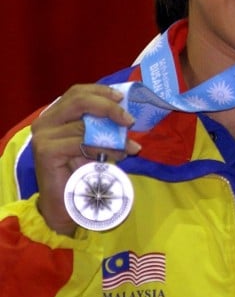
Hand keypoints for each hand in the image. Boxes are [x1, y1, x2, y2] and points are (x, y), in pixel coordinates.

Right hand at [29, 84, 139, 235]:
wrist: (67, 205)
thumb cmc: (83, 172)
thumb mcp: (95, 142)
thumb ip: (103, 126)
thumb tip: (128, 115)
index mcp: (55, 115)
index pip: (78, 92)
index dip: (101, 92)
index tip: (122, 98)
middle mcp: (45, 122)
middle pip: (80, 100)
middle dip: (109, 107)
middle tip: (129, 120)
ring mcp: (43, 136)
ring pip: (85, 125)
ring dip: (114, 136)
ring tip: (130, 147)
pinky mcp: (47, 151)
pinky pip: (82, 142)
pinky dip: (105, 148)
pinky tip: (119, 155)